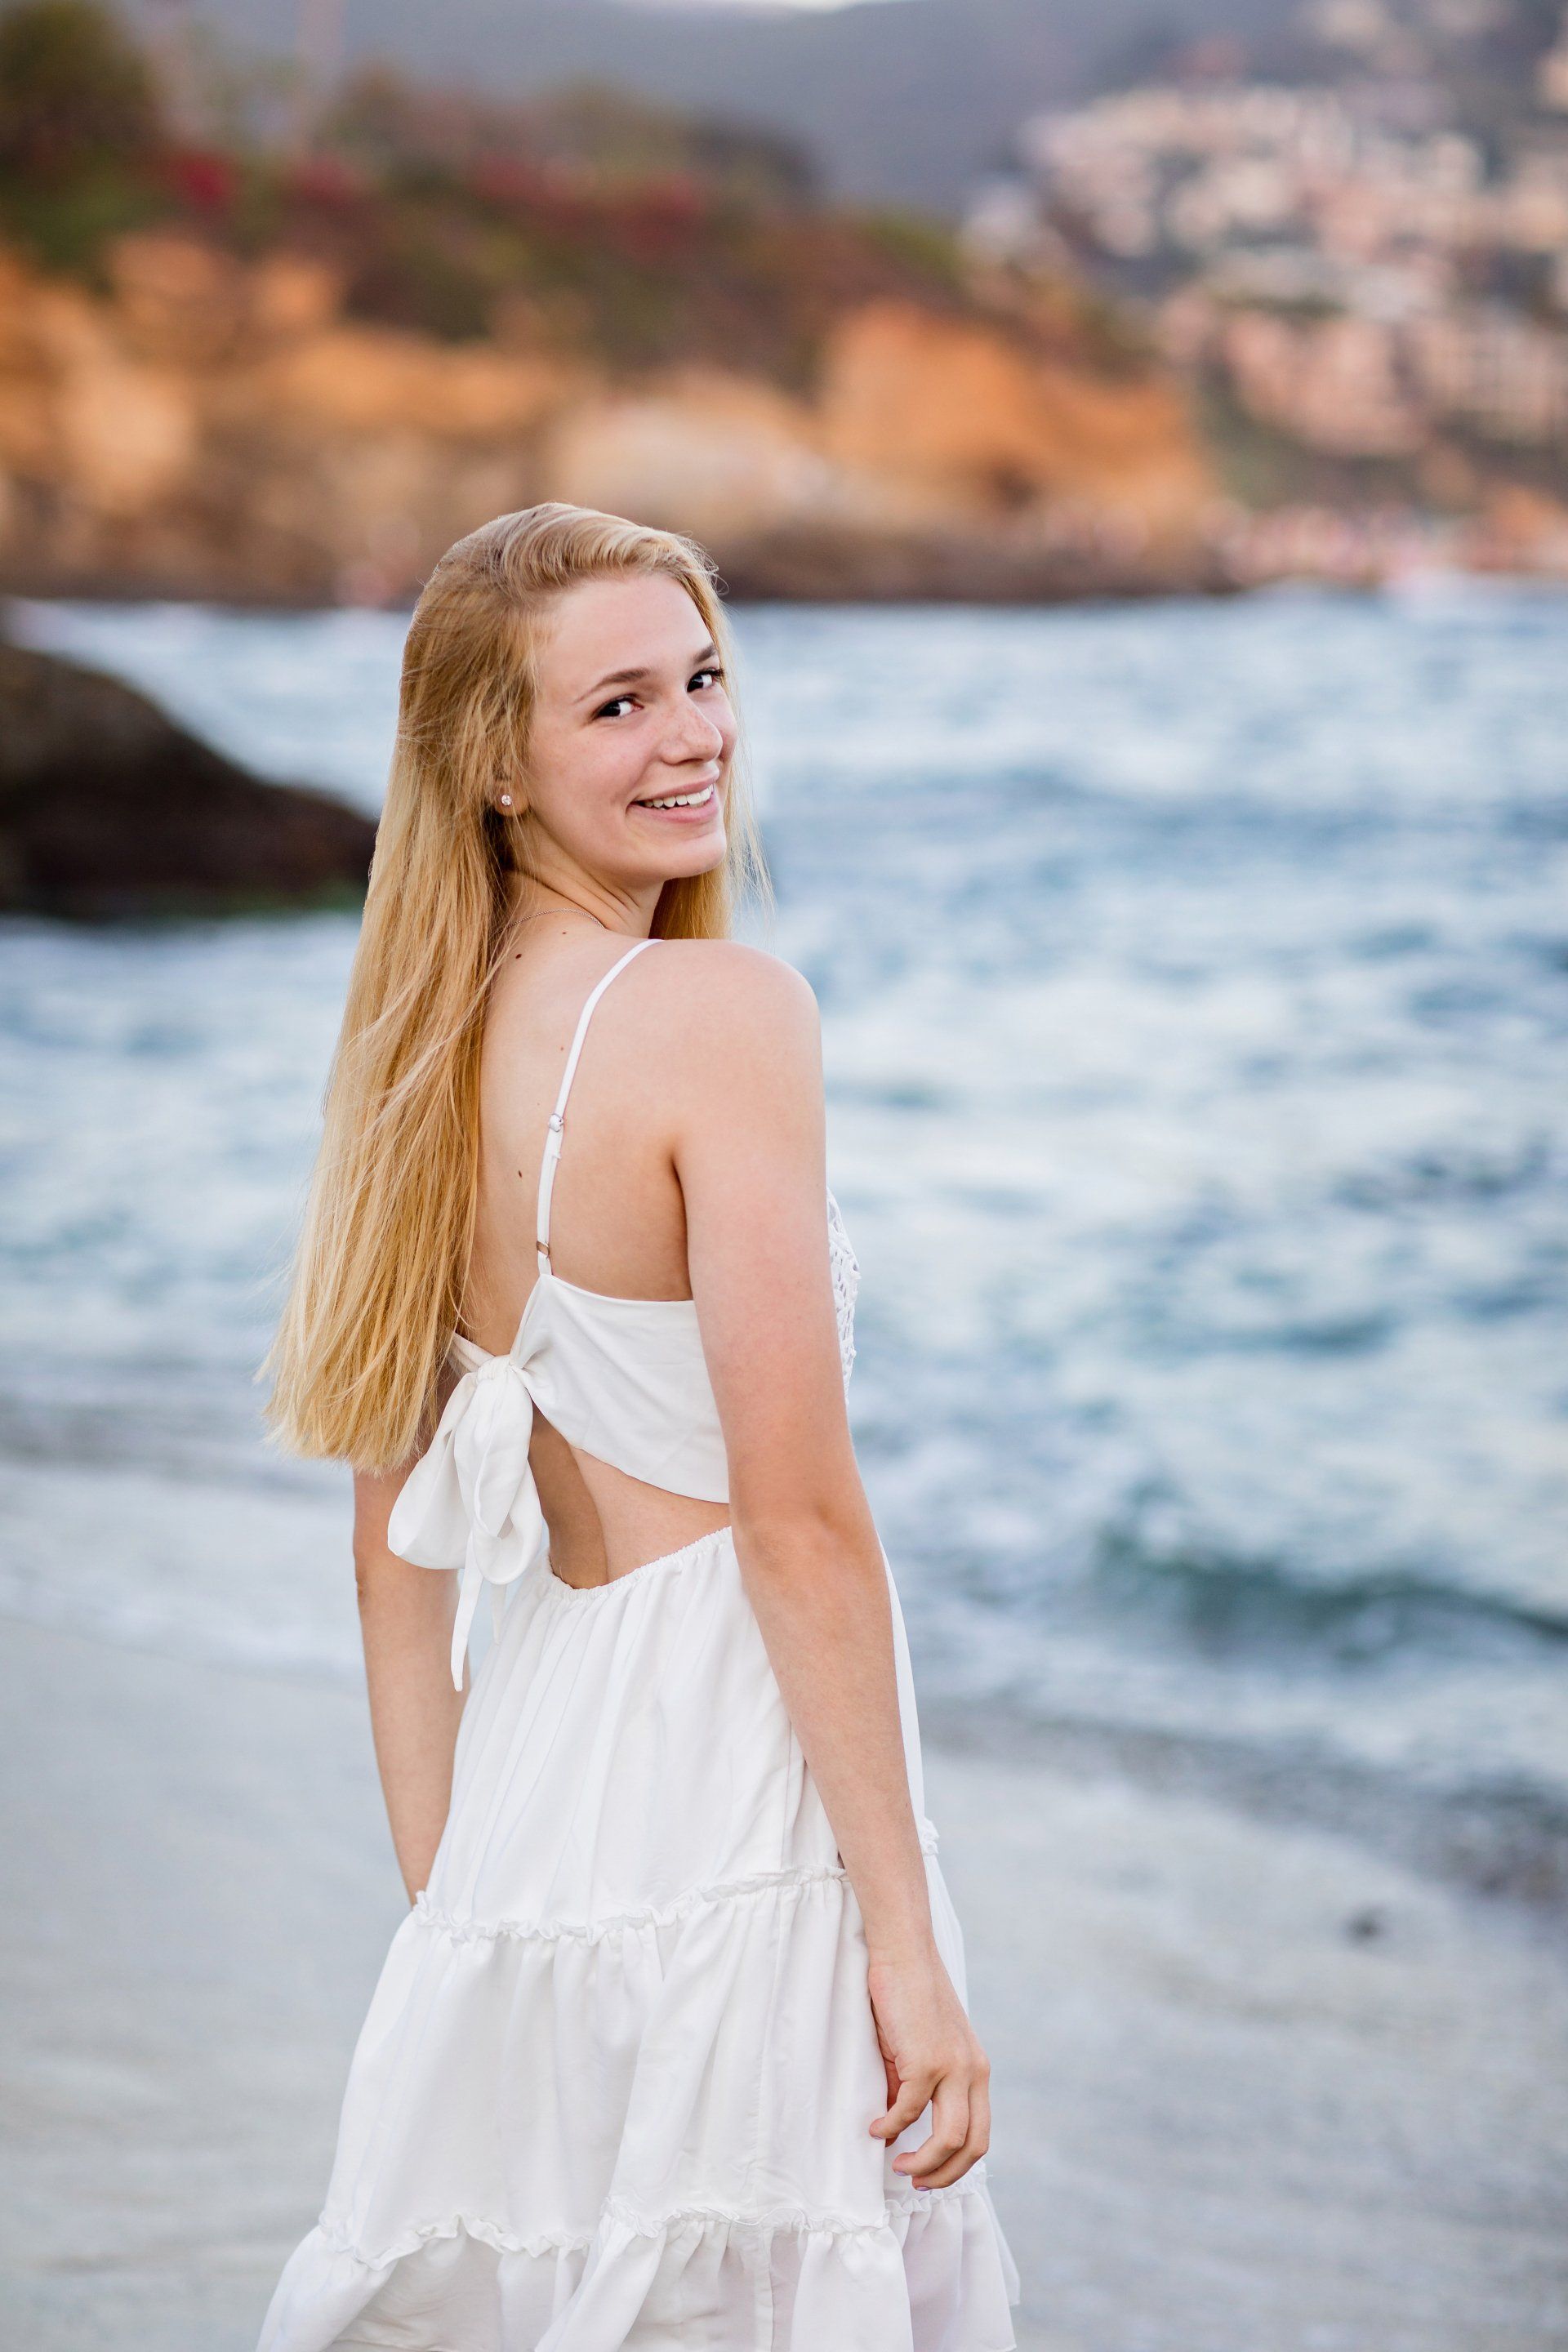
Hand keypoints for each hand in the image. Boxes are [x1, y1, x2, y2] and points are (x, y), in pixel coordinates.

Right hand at [866, 1944, 990, 2189]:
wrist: (905, 1952)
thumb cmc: (908, 1997)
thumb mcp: (918, 2049)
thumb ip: (912, 2091)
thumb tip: (895, 2135)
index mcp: (977, 2070)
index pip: (981, 2133)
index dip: (957, 2164)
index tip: (930, 2174)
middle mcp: (973, 2072)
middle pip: (974, 2146)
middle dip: (945, 2174)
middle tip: (917, 2182)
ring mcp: (954, 2067)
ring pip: (951, 2139)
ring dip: (924, 2162)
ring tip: (899, 2167)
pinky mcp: (927, 2060)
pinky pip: (910, 2109)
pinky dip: (892, 2126)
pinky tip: (875, 2127)